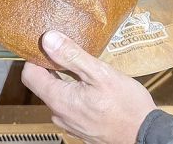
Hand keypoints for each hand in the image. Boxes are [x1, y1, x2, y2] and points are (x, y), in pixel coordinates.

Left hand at [21, 31, 157, 143]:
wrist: (144, 134)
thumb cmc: (126, 105)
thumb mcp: (100, 73)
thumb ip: (72, 56)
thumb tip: (48, 39)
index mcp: (59, 99)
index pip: (29, 75)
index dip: (36, 57)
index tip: (51, 46)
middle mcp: (58, 114)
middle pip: (44, 85)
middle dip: (55, 68)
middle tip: (75, 54)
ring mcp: (69, 123)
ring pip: (59, 96)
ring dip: (68, 82)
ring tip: (89, 72)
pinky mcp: (80, 128)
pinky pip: (71, 107)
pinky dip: (77, 95)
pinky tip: (96, 91)